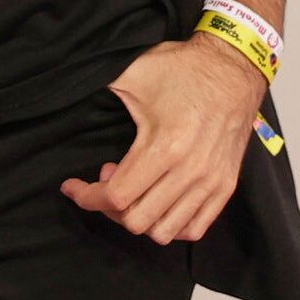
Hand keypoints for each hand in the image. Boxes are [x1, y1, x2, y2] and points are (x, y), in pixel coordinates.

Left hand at [64, 35, 267, 243]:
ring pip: (164, 231)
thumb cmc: (184, 69)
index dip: (86, 197)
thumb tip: (65, 91)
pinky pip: (194, 228)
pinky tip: (159, 200)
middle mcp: (190, 172)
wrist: (234, 67)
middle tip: (108, 180)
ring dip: (140, 216)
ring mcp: (211, 182)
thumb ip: (100, 89)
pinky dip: (170, 224)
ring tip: (136, 188)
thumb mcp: (134, 72)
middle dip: (110, 207)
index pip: (116, 197)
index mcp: (165, 147)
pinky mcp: (226, 186)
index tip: (72, 186)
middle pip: (136, 221)